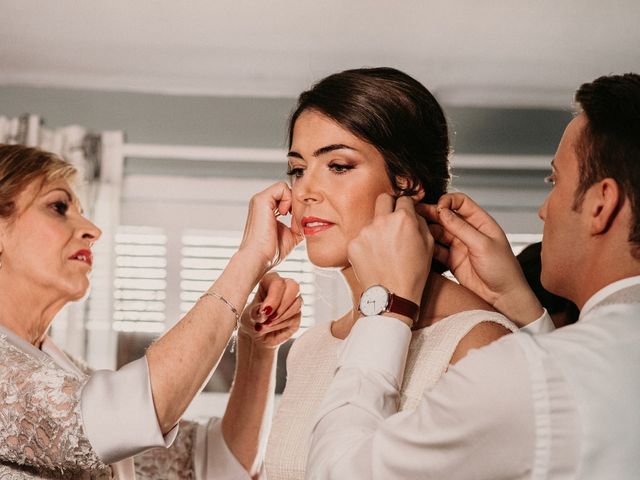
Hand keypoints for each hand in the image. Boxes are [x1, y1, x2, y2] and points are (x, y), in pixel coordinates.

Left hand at [239, 272, 301, 349]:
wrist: (255, 337)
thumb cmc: (250, 321)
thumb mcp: (248, 315)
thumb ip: (256, 311)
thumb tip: (266, 310)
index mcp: (270, 281)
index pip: (277, 282)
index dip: (274, 297)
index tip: (265, 311)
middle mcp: (284, 288)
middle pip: (294, 287)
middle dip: (281, 305)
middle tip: (269, 318)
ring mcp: (293, 301)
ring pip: (296, 304)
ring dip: (280, 318)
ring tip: (266, 325)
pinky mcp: (297, 315)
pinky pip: (295, 318)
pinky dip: (281, 325)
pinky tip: (271, 328)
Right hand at [240, 182, 303, 273]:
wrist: (259, 258)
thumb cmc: (270, 252)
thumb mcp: (290, 235)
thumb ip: (297, 225)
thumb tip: (308, 220)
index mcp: (268, 211)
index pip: (287, 199)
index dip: (296, 207)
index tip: (297, 222)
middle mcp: (263, 204)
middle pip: (287, 192)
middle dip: (296, 204)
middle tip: (295, 219)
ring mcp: (260, 200)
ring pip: (284, 188)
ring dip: (292, 201)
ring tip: (289, 216)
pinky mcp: (261, 200)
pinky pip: (282, 187)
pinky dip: (288, 198)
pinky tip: (285, 213)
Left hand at [348, 195, 432, 319]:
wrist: (392, 296)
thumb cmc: (412, 274)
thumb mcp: (428, 245)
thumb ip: (420, 223)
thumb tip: (413, 213)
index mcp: (403, 219)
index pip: (404, 198)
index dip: (406, 206)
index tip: (405, 212)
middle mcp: (382, 221)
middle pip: (383, 199)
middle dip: (389, 205)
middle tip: (392, 220)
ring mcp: (365, 232)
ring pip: (371, 221)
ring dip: (378, 229)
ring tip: (385, 250)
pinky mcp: (353, 244)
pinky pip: (361, 237)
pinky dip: (367, 244)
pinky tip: (375, 258)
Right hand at [418, 192, 542, 325]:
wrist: (502, 297)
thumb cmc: (503, 270)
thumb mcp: (483, 245)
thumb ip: (461, 228)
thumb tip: (443, 212)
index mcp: (481, 222)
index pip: (461, 202)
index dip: (447, 202)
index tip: (438, 208)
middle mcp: (469, 231)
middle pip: (446, 216)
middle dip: (431, 213)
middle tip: (416, 213)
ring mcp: (459, 245)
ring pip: (439, 232)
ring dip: (428, 230)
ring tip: (416, 229)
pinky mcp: (452, 260)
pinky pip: (436, 250)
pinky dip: (428, 247)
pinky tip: (421, 245)